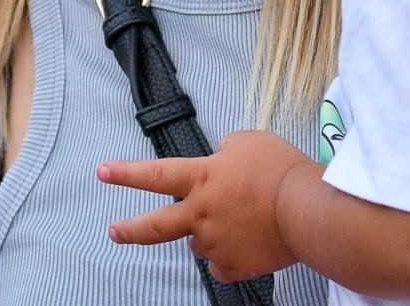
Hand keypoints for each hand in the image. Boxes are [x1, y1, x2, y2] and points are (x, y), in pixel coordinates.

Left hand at [99, 130, 312, 283]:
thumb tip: (221, 159)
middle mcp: (200, 213)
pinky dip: (230, 256)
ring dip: (209, 234)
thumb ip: (225, 150)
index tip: (103, 172)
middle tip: (115, 231)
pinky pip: (222, 265)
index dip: (125, 173)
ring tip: (241, 222)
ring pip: (199, 243)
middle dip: (130, 229)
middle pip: (155, 226)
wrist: (307, 209)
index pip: (154, 174)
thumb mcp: (248, 141)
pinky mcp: (232, 267)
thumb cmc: (281, 170)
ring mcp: (214, 243)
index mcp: (202, 178)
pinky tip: (248, 244)